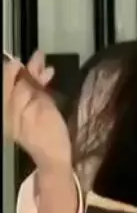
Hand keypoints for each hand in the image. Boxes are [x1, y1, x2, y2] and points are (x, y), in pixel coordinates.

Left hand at [3, 50, 71, 172]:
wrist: (56, 156)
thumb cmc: (48, 134)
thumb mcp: (40, 106)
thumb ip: (28, 86)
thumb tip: (20, 66)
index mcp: (6, 109)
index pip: (5, 80)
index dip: (12, 67)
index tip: (23, 57)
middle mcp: (7, 109)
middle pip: (12, 82)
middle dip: (25, 69)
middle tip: (40, 56)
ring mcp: (15, 112)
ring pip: (21, 86)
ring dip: (33, 74)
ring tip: (46, 65)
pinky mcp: (26, 113)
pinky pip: (28, 93)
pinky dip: (37, 84)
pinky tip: (47, 76)